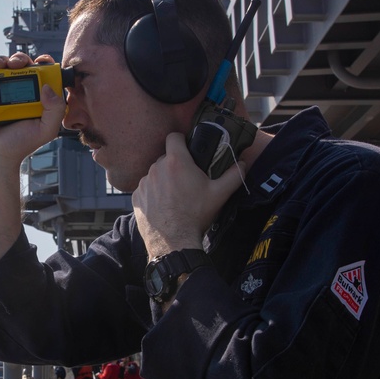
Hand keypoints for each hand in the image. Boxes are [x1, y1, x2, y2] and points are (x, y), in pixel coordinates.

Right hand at [0, 52, 65, 168]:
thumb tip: (48, 87)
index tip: (39, 63)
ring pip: (5, 66)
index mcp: (40, 99)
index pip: (45, 74)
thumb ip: (55, 110)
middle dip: (20, 59)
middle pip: (23, 66)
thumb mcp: (46, 130)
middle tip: (16, 64)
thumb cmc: (20, 145)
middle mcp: (22, 93)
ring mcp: (4, 92)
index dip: (44, 64)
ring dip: (3, 59)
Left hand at [132, 133, 247, 259]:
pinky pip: (145, 189)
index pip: (174, 137)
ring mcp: (144, 183)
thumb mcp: (220, 194)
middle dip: (175, 165)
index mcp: (176, 162)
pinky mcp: (136, 197)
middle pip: (166, 158)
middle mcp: (156, 168)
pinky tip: (163, 206)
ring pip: (155, 174)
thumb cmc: (196, 216)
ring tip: (175, 196)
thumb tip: (242, 164)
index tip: (187, 149)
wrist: (174, 242)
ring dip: (163, 180)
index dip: (181, 140)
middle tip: (186, 179)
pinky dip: (153, 194)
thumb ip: (234, 175)